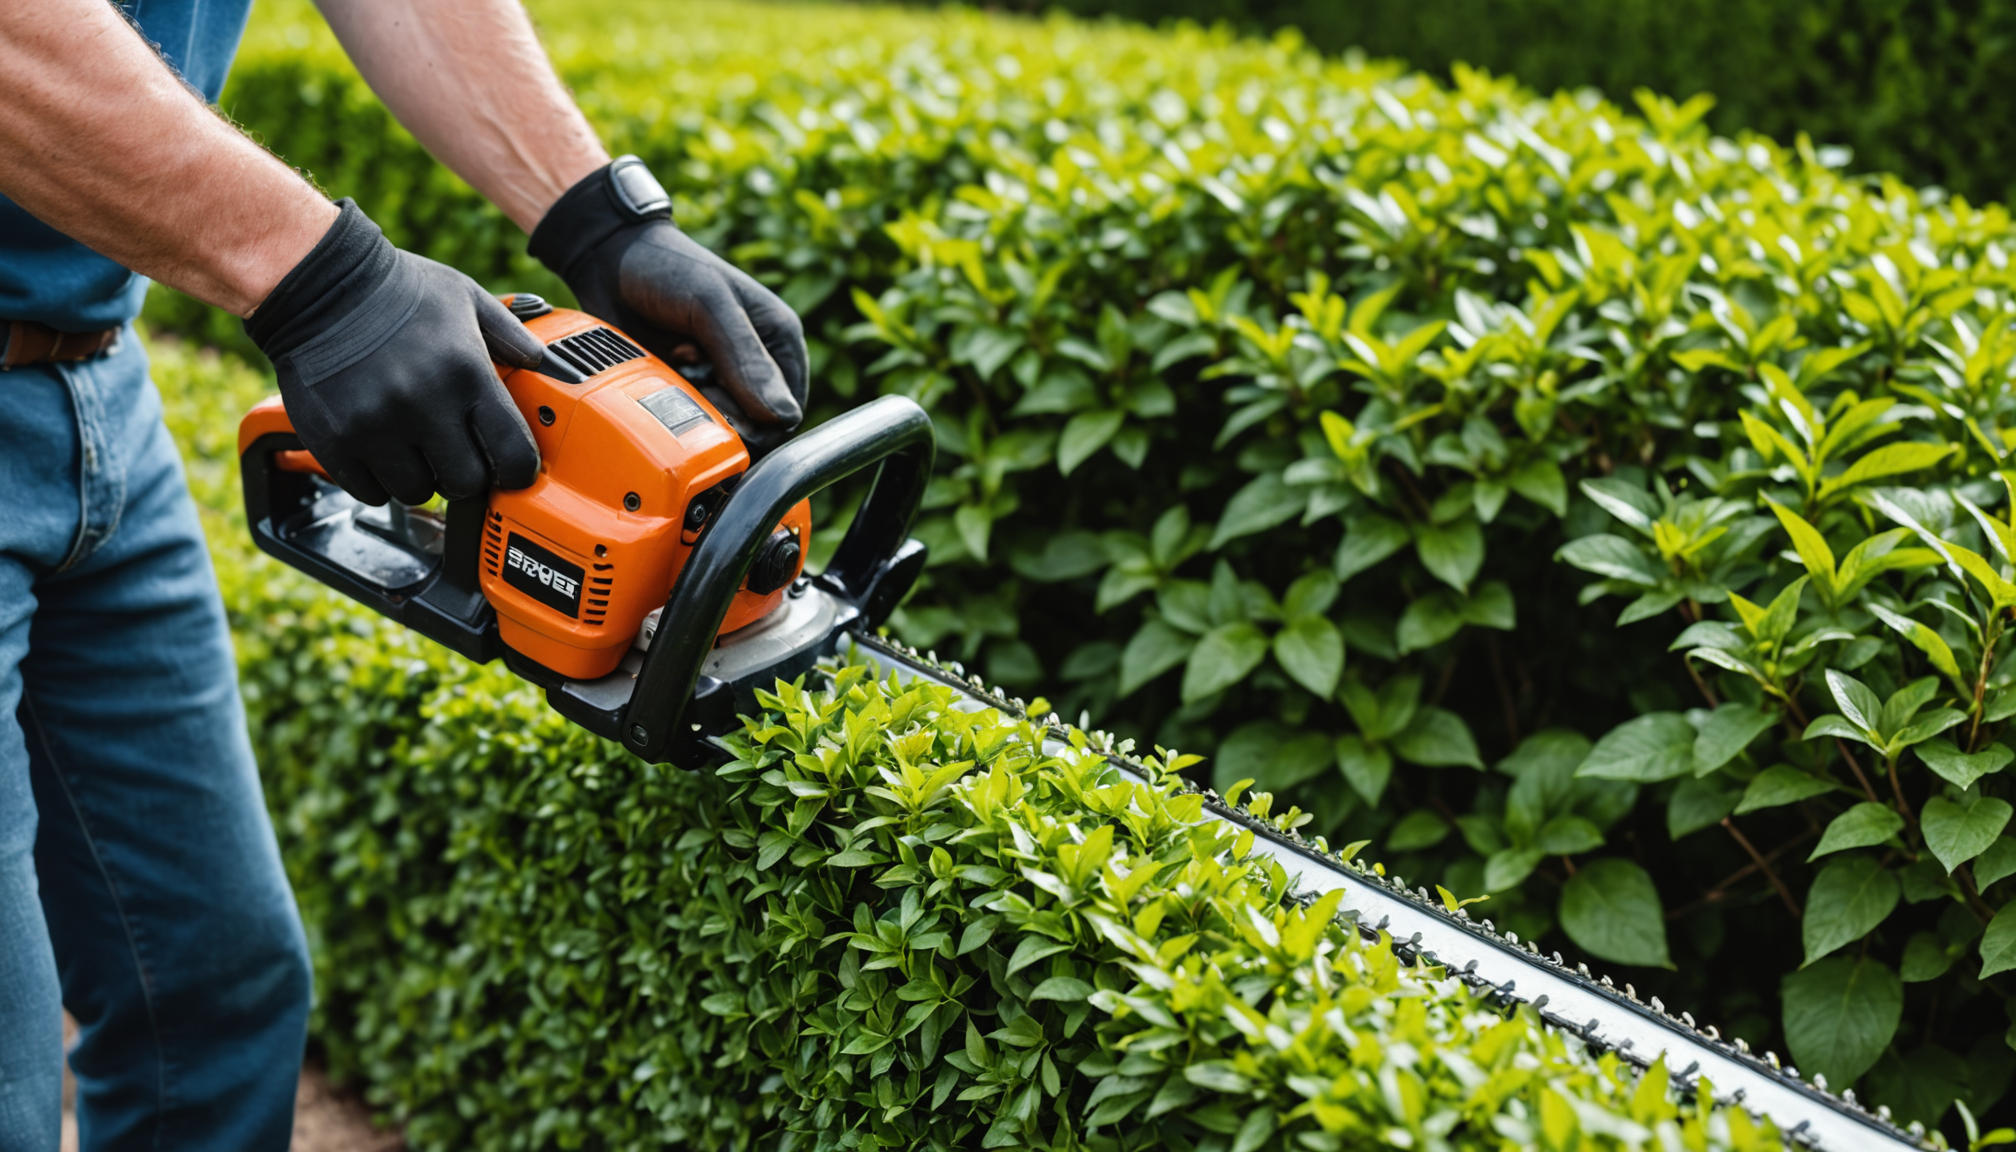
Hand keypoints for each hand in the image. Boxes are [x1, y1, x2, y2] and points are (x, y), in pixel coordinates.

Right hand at [245, 199, 545, 505]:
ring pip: (416, 492)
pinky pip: (371, 492)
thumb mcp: (465, 298)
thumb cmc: (397, 289)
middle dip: (464, 473)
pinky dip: (378, 481)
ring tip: (411, 445)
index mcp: (465, 374)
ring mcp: (376, 426)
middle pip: (464, 483)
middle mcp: (423, 405)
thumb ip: (510, 335)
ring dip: (419, 477)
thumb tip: (544, 363)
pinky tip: (379, 450)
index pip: (512, 455)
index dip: (516, 469)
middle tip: (453, 452)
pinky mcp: (335, 441)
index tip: (509, 467)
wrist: (318, 283)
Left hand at [529, 156, 807, 455]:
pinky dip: (672, 408)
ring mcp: (717, 380)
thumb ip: (746, 358)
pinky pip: (686, 420)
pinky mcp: (685, 387)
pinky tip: (662, 375)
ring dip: (696, 410)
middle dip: (724, 417)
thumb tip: (781, 415)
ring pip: (718, 429)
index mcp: (779, 341)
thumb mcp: (712, 305)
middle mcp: (755, 366)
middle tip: (694, 383)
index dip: (761, 424)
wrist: (609, 259)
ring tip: (677, 371)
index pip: (789, 410)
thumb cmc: (670, 268)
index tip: (724, 407)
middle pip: (754, 428)